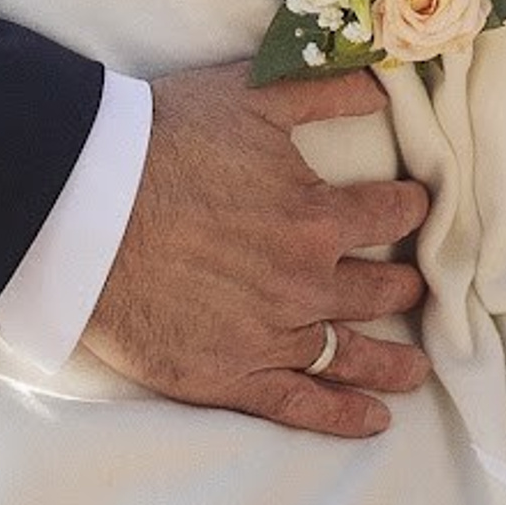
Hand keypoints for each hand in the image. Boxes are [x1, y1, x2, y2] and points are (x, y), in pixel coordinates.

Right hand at [81, 58, 433, 437]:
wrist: (87, 210)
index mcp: (317, 216)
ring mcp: (272, 336)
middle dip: (406, 285)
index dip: (411, 207)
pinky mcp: (232, 377)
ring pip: (354, 354)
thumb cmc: (164, 144)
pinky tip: (373, 420)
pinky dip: (344, 416)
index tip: (418, 209)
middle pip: (382, 290)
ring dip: (394, 362)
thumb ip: (321, 90)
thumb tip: (380, 85)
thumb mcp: (250, 95)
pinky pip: (303, 405)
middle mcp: (306, 282)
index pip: (392, 215)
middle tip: (417, 288)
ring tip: (418, 369)